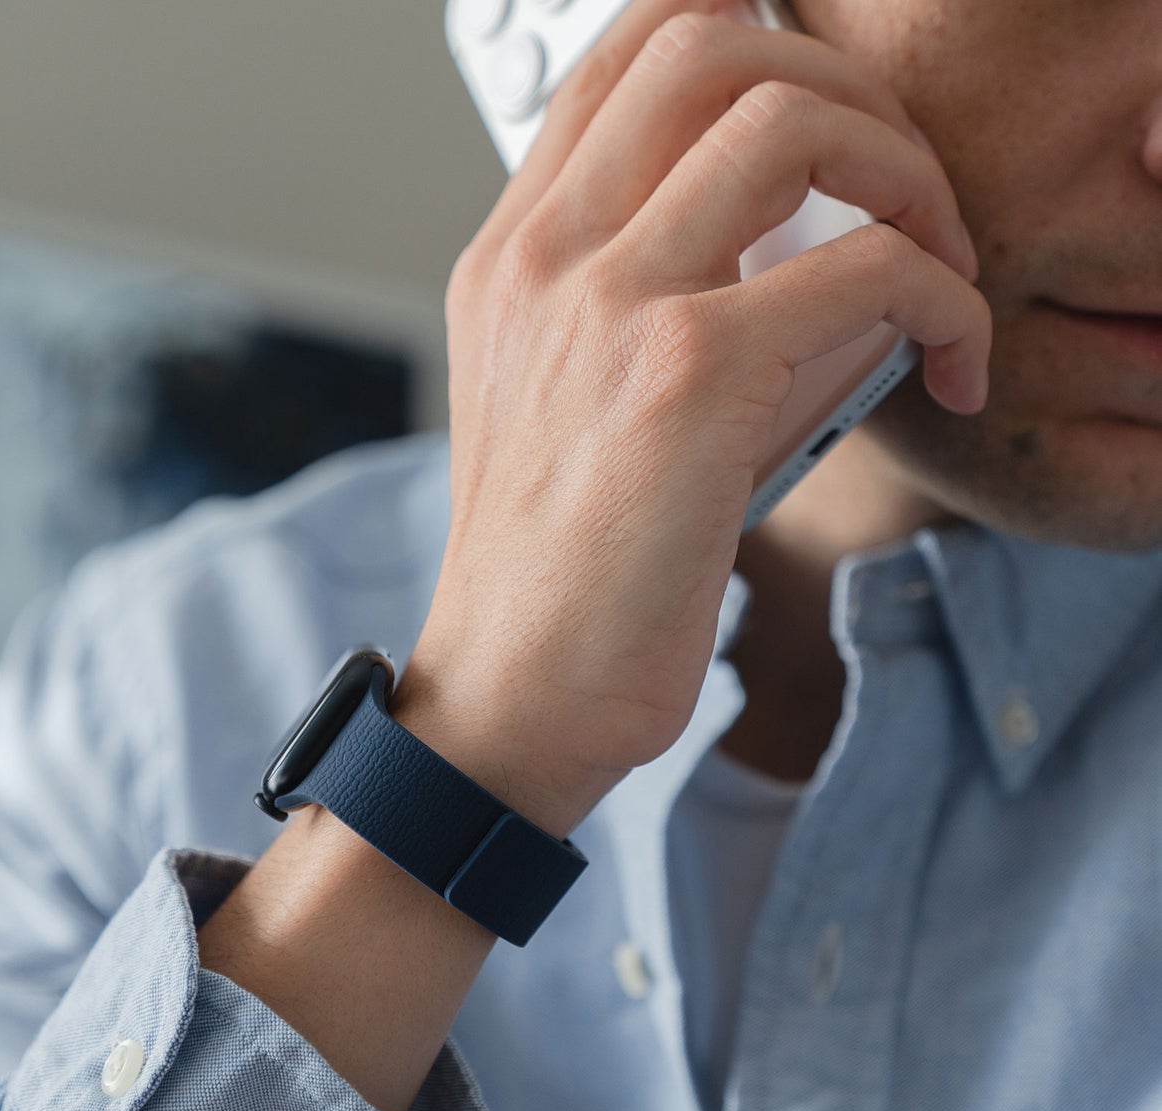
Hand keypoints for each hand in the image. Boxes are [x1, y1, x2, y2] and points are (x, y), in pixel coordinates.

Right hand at [394, 0, 989, 835]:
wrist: (512, 694)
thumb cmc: (553, 576)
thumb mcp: (572, 411)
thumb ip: (661, 308)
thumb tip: (826, 255)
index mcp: (512, 259)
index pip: (627, 53)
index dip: (751, 38)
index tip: (833, 124)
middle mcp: (544, 257)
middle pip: (713, 40)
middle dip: (849, 95)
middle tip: (900, 198)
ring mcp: (605, 302)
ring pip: (792, 117)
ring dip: (908, 175)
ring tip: (934, 272)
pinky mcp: (684, 374)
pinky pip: (868, 265)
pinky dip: (947, 297)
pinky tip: (949, 365)